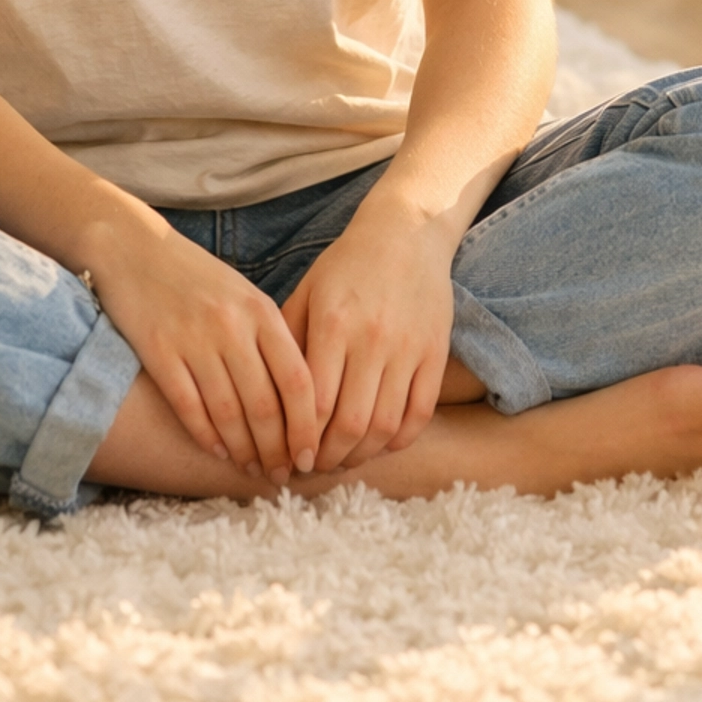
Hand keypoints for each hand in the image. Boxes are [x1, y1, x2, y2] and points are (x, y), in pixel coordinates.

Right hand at [88, 220, 318, 483]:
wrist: (134, 247)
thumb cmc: (196, 277)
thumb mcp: (243, 295)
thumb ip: (270, 338)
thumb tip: (301, 400)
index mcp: (261, 311)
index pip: (297, 381)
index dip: (306, 427)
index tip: (309, 457)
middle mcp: (232, 326)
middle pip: (265, 405)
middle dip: (276, 450)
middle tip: (281, 475)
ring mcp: (194, 338)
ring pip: (228, 413)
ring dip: (243, 450)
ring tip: (252, 470)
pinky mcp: (158, 350)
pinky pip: (189, 406)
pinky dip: (205, 436)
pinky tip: (216, 451)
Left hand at [281, 193, 456, 472]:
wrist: (406, 233)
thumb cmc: (346, 265)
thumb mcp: (307, 292)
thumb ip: (288, 340)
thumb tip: (266, 396)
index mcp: (333, 324)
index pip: (313, 403)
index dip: (300, 441)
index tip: (289, 458)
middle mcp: (371, 340)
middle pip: (350, 425)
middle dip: (328, 458)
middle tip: (314, 468)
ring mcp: (407, 349)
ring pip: (385, 427)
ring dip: (361, 456)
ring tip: (342, 461)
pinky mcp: (435, 353)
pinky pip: (419, 414)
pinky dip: (399, 440)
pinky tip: (380, 444)